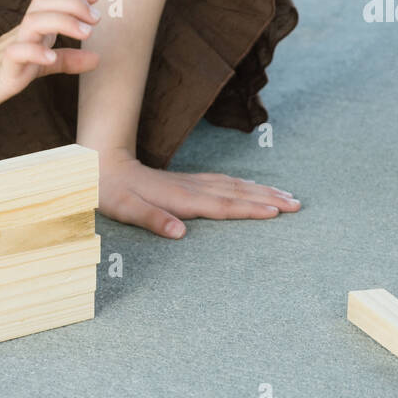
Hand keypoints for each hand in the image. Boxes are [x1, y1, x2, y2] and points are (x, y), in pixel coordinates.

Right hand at [0, 0, 101, 121]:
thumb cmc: (3, 71)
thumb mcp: (41, 62)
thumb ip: (67, 59)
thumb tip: (97, 58)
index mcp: (32, 25)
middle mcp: (22, 31)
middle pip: (43, 0)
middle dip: (74, 2)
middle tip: (95, 19)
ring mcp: (12, 49)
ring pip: (33, 21)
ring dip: (63, 22)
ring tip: (85, 33)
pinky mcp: (3, 71)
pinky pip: (16, 54)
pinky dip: (36, 53)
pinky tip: (52, 57)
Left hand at [96, 147, 301, 237]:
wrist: (100, 163)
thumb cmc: (110, 191)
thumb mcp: (125, 209)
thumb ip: (153, 219)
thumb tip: (180, 234)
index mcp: (182, 198)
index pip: (224, 206)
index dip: (251, 209)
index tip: (277, 212)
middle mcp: (192, 188)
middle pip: (238, 193)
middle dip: (269, 198)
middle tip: (297, 204)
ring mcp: (192, 182)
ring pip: (235, 185)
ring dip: (262, 190)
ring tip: (287, 195)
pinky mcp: (188, 181)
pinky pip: (225, 182)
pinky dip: (245, 185)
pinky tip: (253, 186)